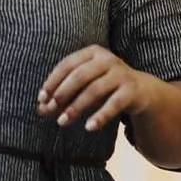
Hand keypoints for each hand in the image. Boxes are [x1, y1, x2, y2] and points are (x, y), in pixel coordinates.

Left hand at [38, 45, 160, 131]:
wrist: (140, 91)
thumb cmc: (105, 87)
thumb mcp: (84, 87)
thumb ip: (63, 95)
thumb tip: (40, 109)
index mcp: (92, 53)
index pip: (67, 64)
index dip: (52, 81)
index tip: (41, 99)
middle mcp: (108, 59)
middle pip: (80, 76)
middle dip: (62, 94)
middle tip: (49, 110)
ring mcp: (121, 74)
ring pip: (94, 90)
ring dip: (76, 107)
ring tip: (62, 122)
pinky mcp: (131, 90)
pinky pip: (114, 104)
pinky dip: (100, 116)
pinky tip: (88, 127)